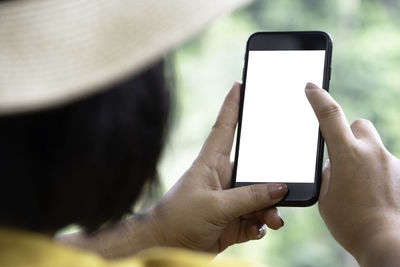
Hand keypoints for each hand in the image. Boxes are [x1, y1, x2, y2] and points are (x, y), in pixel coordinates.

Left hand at [147, 81, 286, 251]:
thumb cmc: (180, 218)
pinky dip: (261, 225)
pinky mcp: (232, 220)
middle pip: (255, 171)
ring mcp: (229, 200)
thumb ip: (249, 197)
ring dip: (270, 209)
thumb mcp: (216, 206)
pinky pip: (256, 219)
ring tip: (273, 220)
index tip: (239, 84)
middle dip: (272, 182)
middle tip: (285, 188)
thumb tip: (280, 188)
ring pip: (260, 198)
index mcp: (212, 163)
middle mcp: (223, 178)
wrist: (166, 247)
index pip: (224, 127)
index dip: (232, 105)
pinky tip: (259, 229)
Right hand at [305, 82, 399, 265]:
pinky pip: (385, 165)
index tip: (311, 87)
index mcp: (347, 154)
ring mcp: (391, 162)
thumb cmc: (352, 224)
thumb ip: (329, 174)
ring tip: (360, 187)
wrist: (388, 243)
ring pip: (374, 148)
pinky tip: (374, 195)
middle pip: (360, 125)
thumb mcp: (327, 197)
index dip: (318, 98)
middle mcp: (373, 152)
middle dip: (350, 133)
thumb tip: (335, 165)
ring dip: (364, 158)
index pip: (330, 115)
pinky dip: (378, 174)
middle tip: (342, 153)